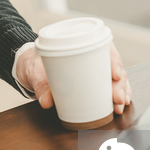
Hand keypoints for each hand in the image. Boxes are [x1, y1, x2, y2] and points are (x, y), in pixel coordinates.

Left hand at [15, 42, 131, 114]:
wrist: (27, 69)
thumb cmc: (34, 64)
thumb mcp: (35, 72)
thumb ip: (40, 86)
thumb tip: (46, 102)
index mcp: (80, 44)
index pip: (104, 47)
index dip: (114, 60)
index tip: (115, 74)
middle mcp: (90, 56)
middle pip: (113, 66)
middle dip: (120, 83)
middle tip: (118, 98)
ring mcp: (93, 70)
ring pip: (115, 78)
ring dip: (122, 91)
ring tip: (120, 105)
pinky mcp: (91, 83)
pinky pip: (109, 88)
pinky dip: (117, 96)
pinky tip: (120, 105)